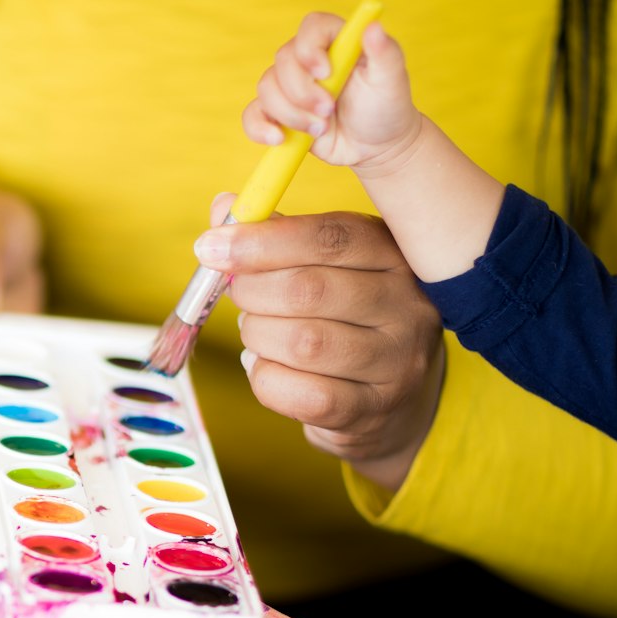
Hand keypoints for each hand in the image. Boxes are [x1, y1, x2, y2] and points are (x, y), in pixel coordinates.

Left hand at [196, 196, 443, 490]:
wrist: (390, 399)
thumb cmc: (344, 317)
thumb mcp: (323, 265)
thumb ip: (275, 234)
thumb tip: (223, 207)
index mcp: (393, 254)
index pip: (329, 237)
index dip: (261, 241)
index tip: (210, 246)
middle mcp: (406, 305)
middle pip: (309, 289)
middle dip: (252, 292)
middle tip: (237, 296)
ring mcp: (395, 362)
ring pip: (303, 343)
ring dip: (258, 335)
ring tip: (256, 332)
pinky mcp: (373, 409)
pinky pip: (301, 394)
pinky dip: (265, 378)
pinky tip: (266, 367)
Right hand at [243, 16, 420, 173]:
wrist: (377, 145)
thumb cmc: (387, 107)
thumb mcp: (392, 79)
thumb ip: (385, 52)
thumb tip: (373, 26)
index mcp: (335, 41)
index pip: (310, 28)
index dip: (309, 48)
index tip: (325, 73)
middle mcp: (308, 60)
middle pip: (283, 61)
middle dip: (302, 91)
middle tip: (328, 111)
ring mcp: (290, 87)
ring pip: (266, 88)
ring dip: (290, 113)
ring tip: (320, 129)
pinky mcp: (279, 113)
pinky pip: (253, 115)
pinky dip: (259, 127)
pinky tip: (279, 138)